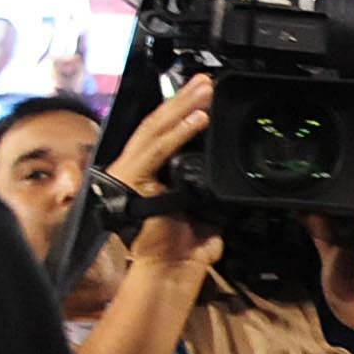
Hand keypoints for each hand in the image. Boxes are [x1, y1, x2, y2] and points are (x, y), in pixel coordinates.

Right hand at [109, 77, 221, 272]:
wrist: (173, 272)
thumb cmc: (187, 247)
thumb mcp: (202, 205)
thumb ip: (206, 183)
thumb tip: (224, 166)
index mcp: (149, 172)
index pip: (163, 133)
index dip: (182, 111)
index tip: (204, 94)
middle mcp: (134, 168)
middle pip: (158, 125)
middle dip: (183, 100)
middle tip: (205, 81)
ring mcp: (129, 173)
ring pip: (156, 130)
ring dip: (183, 107)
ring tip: (204, 91)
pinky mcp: (131, 181)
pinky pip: (158, 150)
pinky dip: (179, 132)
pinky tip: (197, 118)